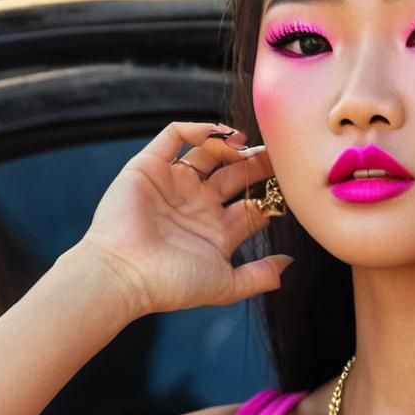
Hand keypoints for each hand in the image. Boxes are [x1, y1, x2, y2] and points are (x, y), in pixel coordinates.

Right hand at [72, 121, 288, 315]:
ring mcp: (174, 185)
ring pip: (209, 152)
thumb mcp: (225, 285)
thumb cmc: (171, 284)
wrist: (123, 275)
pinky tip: (219, 134)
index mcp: (217, 231)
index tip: (291, 185)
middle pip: (236, 175)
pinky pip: (173, 136)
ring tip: (246, 145)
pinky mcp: (149, 168)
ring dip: (230, 144)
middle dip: (257, 164)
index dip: (273, 194)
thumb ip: (259, 276)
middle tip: (278, 154)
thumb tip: (290, 264)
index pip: (254, 205)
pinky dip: (196, 129)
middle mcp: (197, 205)